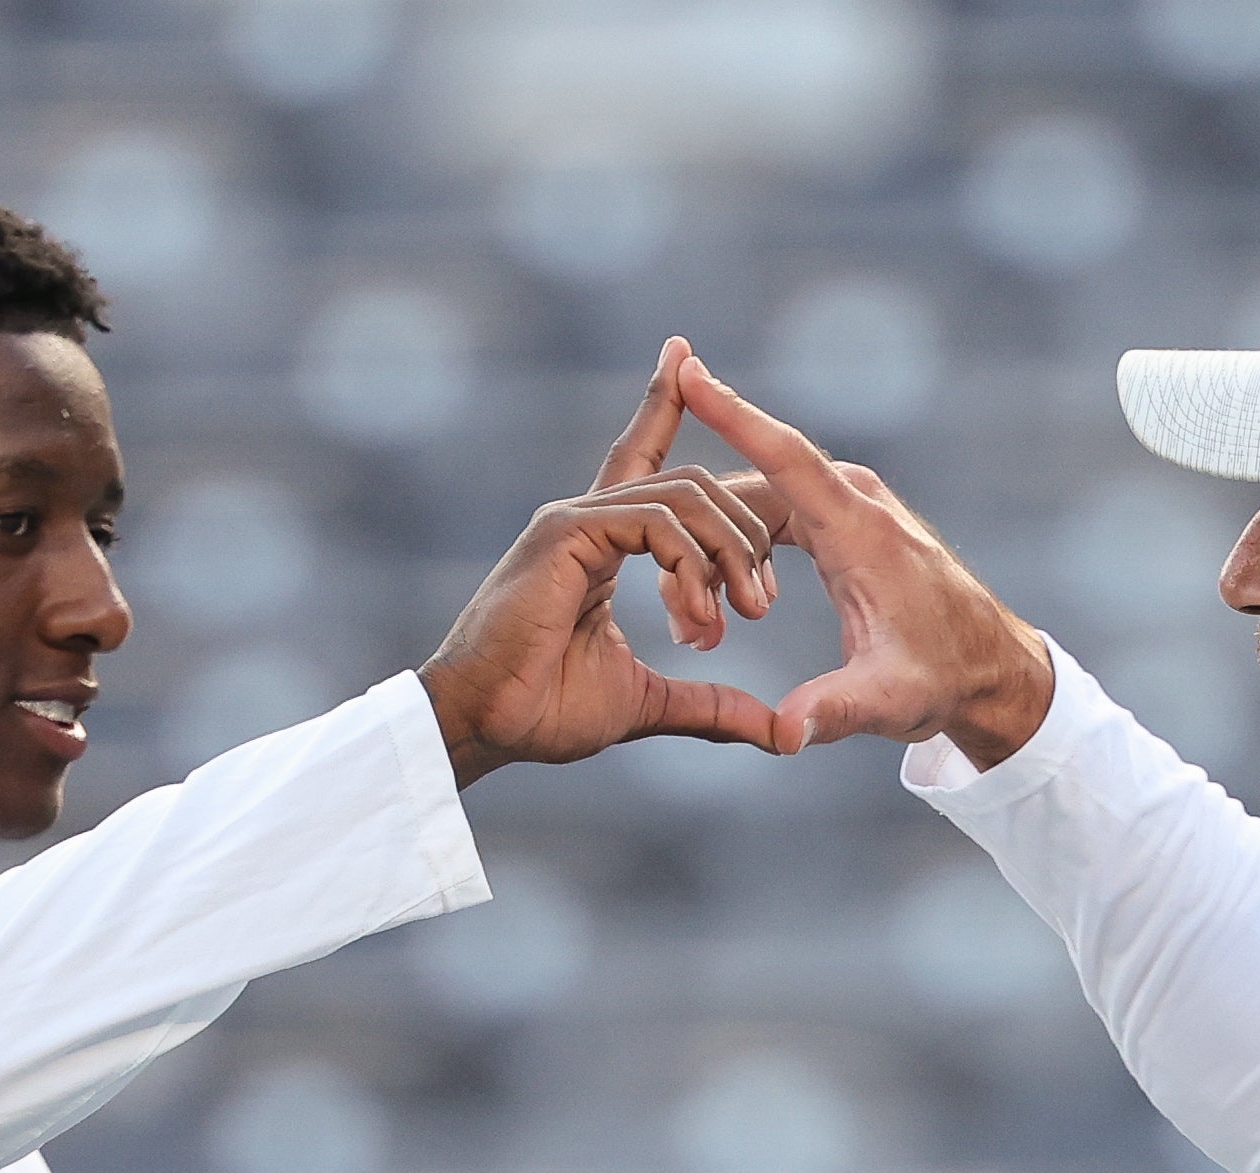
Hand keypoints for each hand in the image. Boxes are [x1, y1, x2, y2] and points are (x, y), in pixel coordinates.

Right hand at [420, 337, 790, 786]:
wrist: (486, 727)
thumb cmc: (544, 713)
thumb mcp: (649, 705)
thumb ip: (709, 705)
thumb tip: (773, 731)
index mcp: (602, 542)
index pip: (647, 461)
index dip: (664, 404)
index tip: (685, 354)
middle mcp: (587, 517)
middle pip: (694, 484)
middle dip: (743, 537)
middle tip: (760, 606)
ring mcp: (574, 517)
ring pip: (685, 496)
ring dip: (728, 554)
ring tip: (742, 615)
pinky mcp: (565, 530)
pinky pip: (656, 522)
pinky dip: (691, 566)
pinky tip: (697, 615)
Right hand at [673, 354, 1054, 768]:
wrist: (987, 668)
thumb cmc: (942, 679)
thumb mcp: (889, 702)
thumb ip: (835, 711)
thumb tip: (785, 734)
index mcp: (859, 529)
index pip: (784, 455)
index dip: (732, 412)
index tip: (687, 367)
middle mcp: (855, 500)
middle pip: (752, 490)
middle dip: (700, 541)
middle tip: (683, 621)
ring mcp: (852, 504)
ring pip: (759, 503)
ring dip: (718, 551)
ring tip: (703, 625)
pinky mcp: (847, 519)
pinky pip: (776, 511)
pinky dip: (742, 546)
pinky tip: (733, 600)